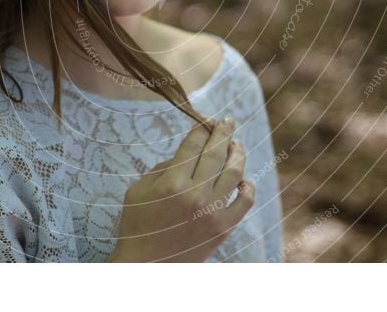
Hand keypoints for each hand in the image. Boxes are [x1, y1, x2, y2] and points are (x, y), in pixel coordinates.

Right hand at [108, 118, 253, 261]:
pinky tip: (244, 180)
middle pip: (216, 153)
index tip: (206, 121)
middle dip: (223, 133)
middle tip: (227, 122)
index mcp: (172, 183)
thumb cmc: (138, 225)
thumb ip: (163, 167)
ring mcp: (212, 212)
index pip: (193, 145)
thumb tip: (188, 152)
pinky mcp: (223, 228)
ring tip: (237, 145)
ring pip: (235, 173)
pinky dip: (248, 188)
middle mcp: (195, 194)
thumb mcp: (140, 190)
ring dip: (238, 154)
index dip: (201, 129)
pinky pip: (245, 202)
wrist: (146, 266)